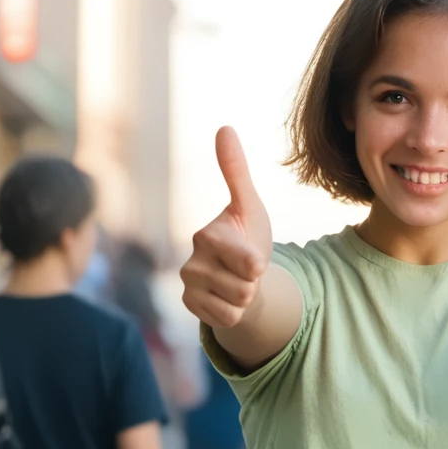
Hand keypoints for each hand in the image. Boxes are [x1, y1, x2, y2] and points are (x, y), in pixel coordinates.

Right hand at [181, 128, 272, 332]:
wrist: (240, 273)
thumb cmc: (246, 236)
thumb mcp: (249, 206)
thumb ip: (237, 172)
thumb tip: (224, 127)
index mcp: (206, 235)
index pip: (249, 263)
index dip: (259, 264)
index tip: (252, 256)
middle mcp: (190, 261)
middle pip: (244, 288)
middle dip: (253, 283)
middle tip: (244, 272)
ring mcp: (188, 286)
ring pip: (237, 305)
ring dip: (245, 298)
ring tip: (236, 283)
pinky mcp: (190, 306)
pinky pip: (227, 320)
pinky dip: (235, 313)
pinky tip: (227, 298)